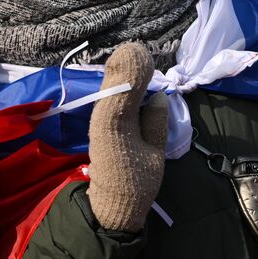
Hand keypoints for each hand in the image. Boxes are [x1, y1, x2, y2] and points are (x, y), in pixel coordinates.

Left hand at [86, 43, 167, 232]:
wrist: (113, 207)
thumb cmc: (136, 183)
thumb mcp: (154, 154)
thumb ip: (155, 123)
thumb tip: (157, 96)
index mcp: (117, 121)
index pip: (124, 83)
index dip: (135, 66)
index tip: (146, 55)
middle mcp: (104, 115)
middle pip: (114, 79)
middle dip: (127, 63)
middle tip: (141, 51)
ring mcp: (100, 119)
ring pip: (110, 86)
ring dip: (123, 71)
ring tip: (138, 59)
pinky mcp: (101, 124)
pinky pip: (110, 97)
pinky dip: (120, 85)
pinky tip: (132, 81)